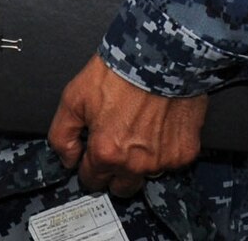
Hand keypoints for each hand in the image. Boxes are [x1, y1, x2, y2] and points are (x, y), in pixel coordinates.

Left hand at [48, 54, 207, 196]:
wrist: (159, 58)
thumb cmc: (118, 74)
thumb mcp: (73, 98)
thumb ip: (62, 136)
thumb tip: (67, 159)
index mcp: (107, 153)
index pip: (92, 180)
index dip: (87, 167)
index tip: (90, 156)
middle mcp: (137, 164)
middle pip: (120, 187)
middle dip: (113, 172)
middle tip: (113, 145)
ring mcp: (164, 161)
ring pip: (146, 175)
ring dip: (139, 162)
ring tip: (136, 130)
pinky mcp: (185, 153)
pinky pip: (169, 161)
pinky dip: (162, 150)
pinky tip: (156, 126)